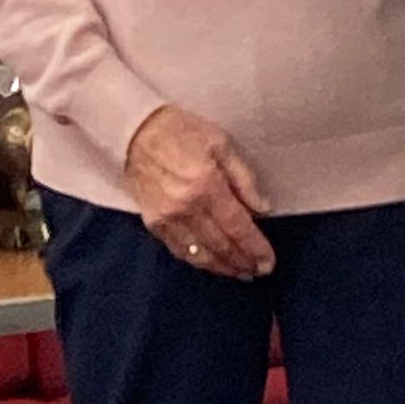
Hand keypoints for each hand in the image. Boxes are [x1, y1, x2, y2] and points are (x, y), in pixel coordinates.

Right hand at [125, 104, 274, 279]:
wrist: (136, 132)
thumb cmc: (183, 131)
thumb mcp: (221, 143)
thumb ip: (243, 178)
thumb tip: (262, 209)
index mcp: (207, 185)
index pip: (237, 226)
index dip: (255, 247)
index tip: (268, 262)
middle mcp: (186, 208)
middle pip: (221, 245)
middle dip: (243, 262)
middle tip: (259, 270)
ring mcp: (167, 219)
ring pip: (200, 255)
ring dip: (223, 267)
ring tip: (240, 272)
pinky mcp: (153, 223)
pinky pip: (180, 250)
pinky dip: (199, 261)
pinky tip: (212, 263)